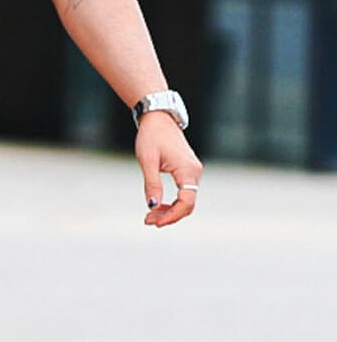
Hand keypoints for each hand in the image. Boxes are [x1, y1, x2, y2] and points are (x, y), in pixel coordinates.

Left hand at [135, 110, 203, 226]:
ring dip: (169, 211)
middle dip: (169, 216)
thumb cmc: (151, 136)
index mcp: (187, 170)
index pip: (186, 201)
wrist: (159, 119)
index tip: (156, 222)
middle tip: (148, 221)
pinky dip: (172, 202)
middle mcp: (194, 172)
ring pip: (186, 200)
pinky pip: (184, 193)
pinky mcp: (188, 172)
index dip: (173, 216)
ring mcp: (193, 172)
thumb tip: (152, 206)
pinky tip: (157, 206)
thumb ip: (152, 184)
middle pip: (187, 204)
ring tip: (150, 216)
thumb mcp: (147, 161)